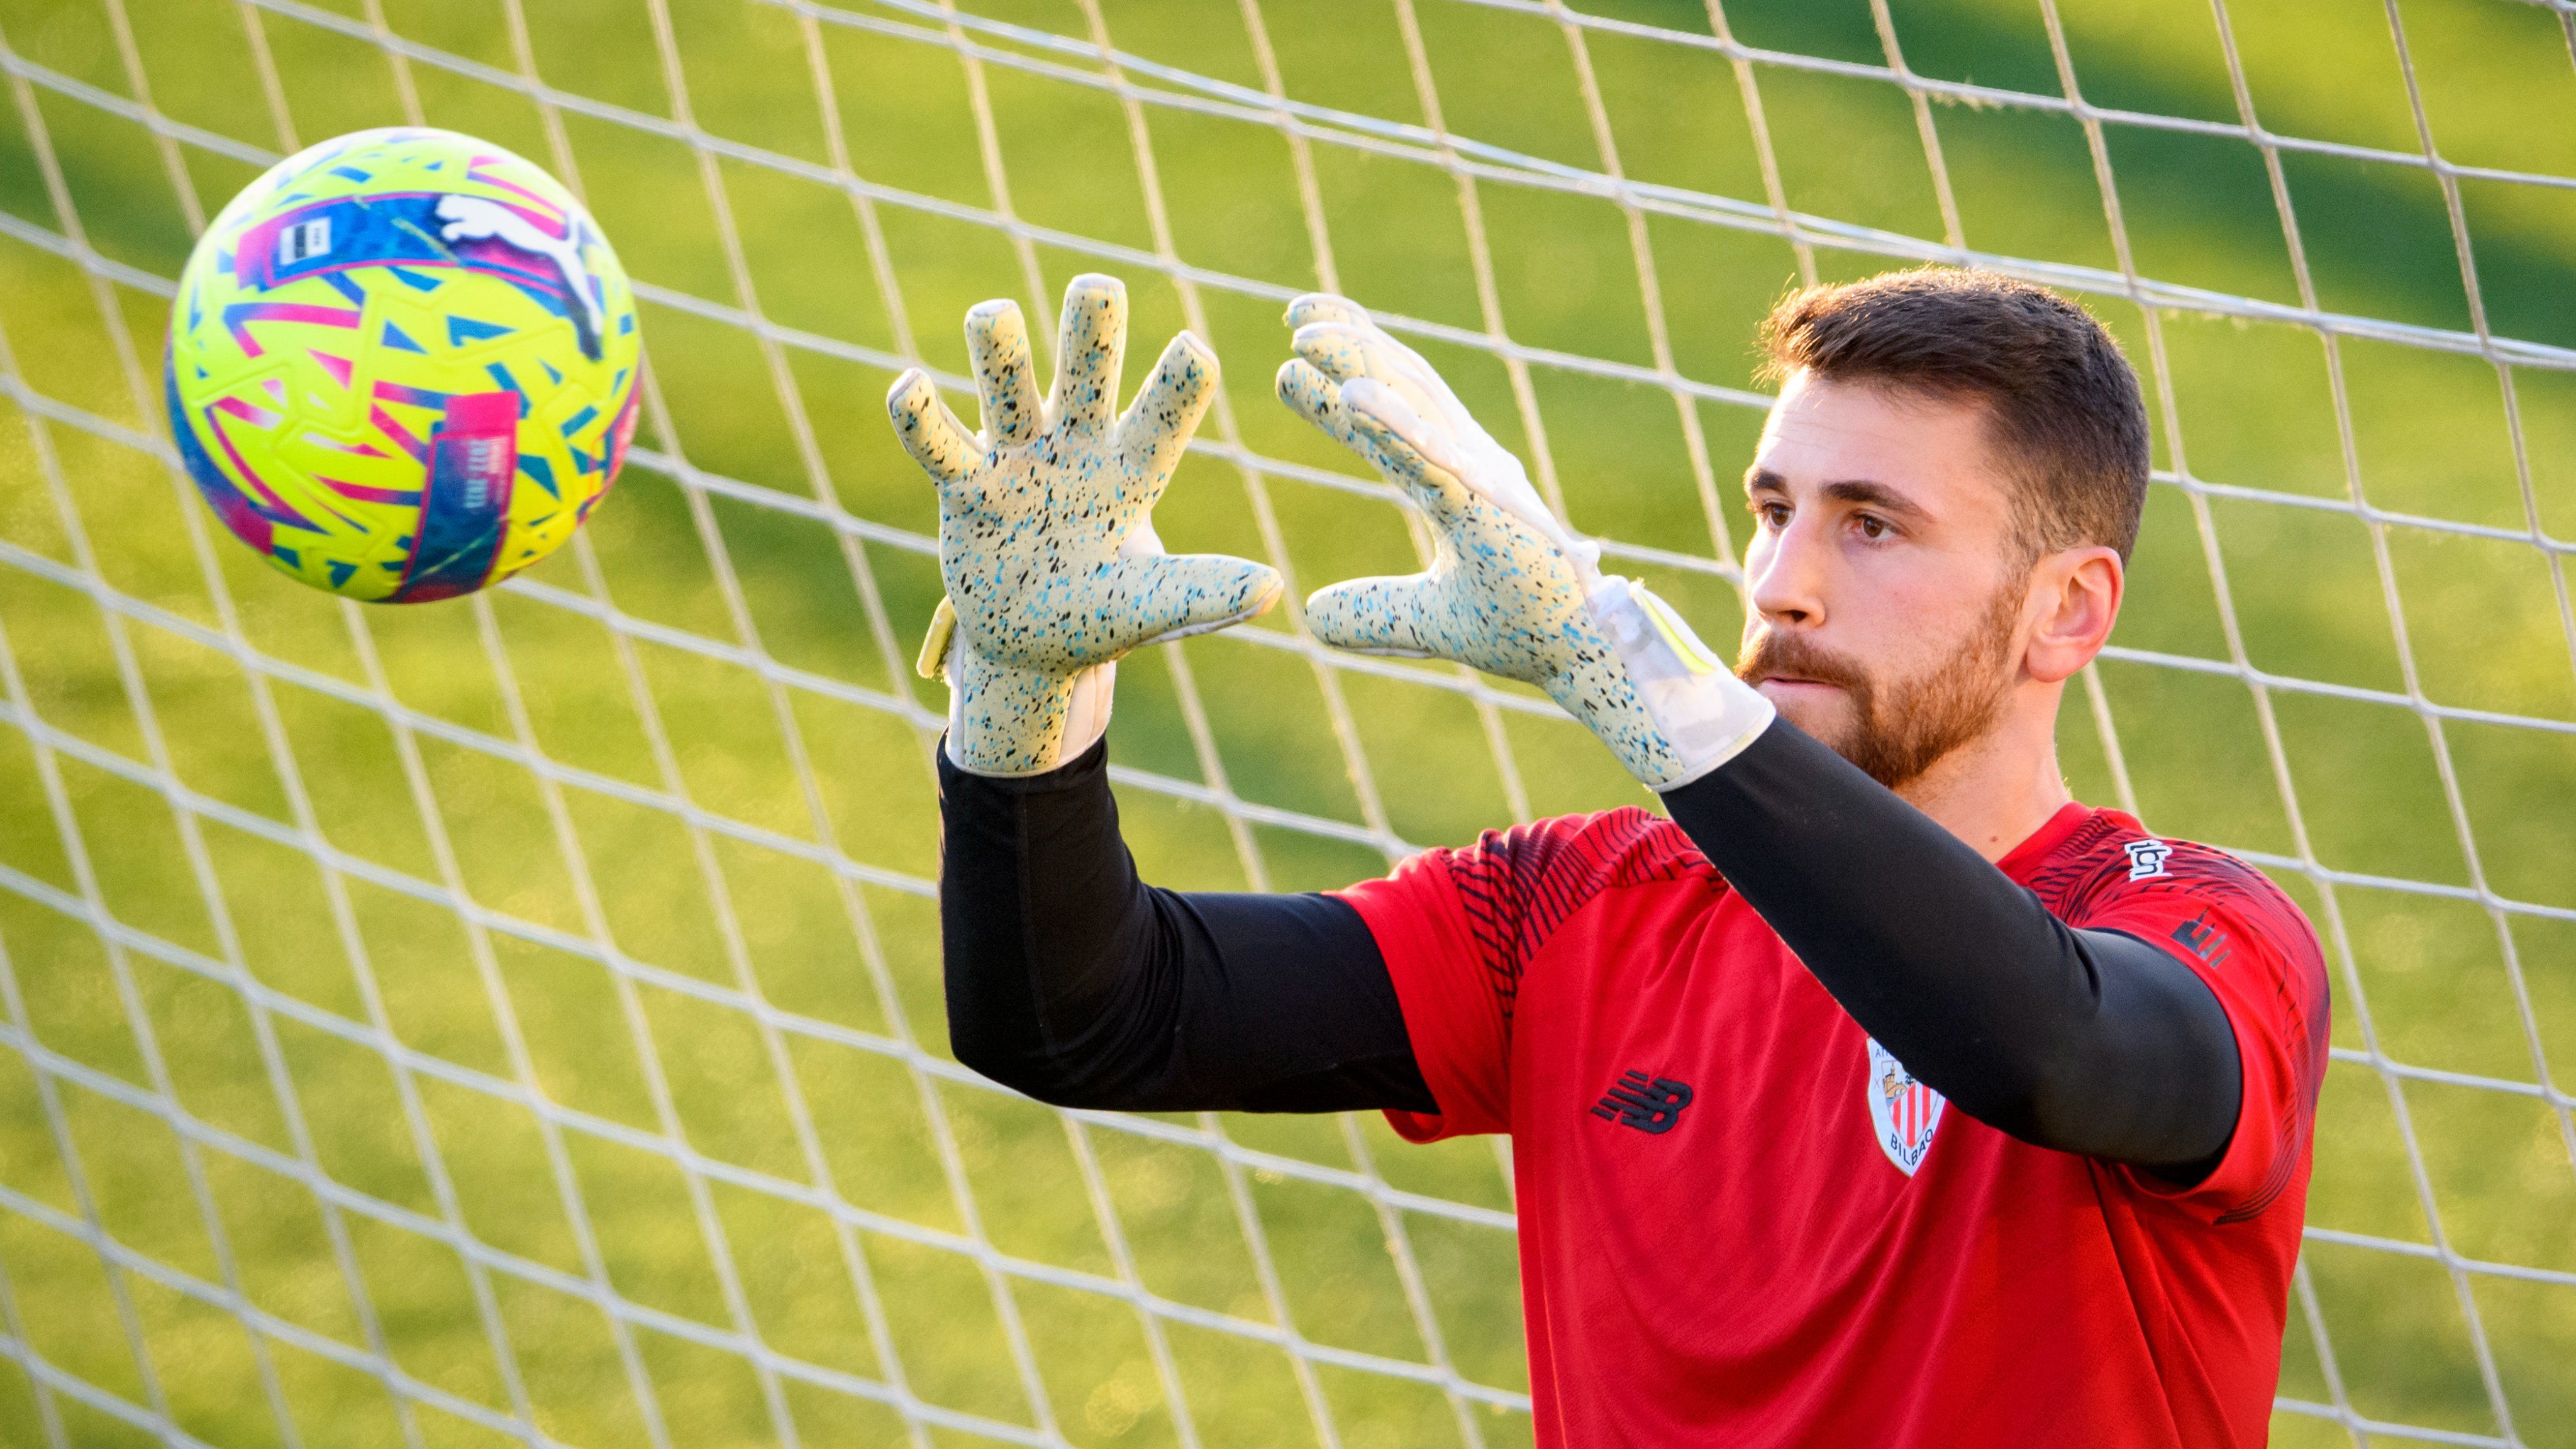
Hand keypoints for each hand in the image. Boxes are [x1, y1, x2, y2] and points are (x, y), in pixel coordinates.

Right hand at [889, 274, 1281, 775]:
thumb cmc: (1100, 618)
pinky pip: (938, 442)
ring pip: (1007, 384)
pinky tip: (909, 387)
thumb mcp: (1153, 609)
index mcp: (1134, 468)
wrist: (1028, 649)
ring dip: (997, 347)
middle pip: (1086, 369)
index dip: (1179, 382)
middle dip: (1091, 328)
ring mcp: (1018, 457)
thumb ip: (1204, 593)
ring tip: (991, 314)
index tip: (1194, 352)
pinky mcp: (965, 486)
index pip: (1164, 412)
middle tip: (1097, 286)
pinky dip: (919, 415)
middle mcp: (1078, 445)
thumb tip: (1273, 589)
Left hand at [1276, 294, 1770, 790]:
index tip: (1298, 347)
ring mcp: (1480, 480)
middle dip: (1352, 343)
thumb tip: (1310, 615)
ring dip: (1360, 366)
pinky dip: (1391, 422)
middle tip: (1296, 313)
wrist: (1589, 656)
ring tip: (1305, 338)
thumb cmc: (1525, 627)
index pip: (1393, 413)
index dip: (1348, 373)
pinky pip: (1432, 456)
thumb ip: (1370, 609)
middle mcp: (1469, 465)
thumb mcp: (1423, 620)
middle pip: (1404, 386)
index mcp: (1456, 479)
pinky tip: (1350, 394)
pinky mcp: (1489, 506)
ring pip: (1413, 407)